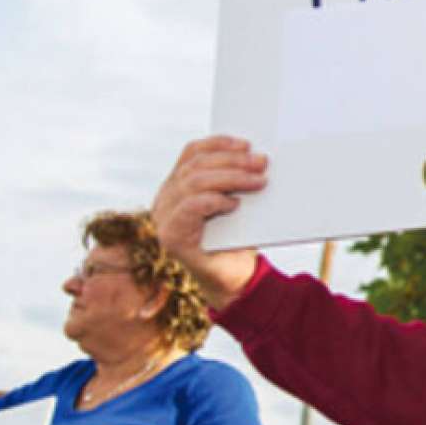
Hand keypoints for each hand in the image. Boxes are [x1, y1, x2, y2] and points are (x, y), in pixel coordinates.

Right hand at [152, 136, 266, 309]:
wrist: (234, 281)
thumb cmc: (237, 239)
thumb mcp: (236, 201)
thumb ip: (233, 180)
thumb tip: (256, 154)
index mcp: (177, 186)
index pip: (191, 154)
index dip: (218, 144)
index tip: (246, 143)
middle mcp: (164, 200)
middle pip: (194, 166)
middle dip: (232, 161)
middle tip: (261, 162)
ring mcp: (164, 218)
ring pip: (193, 182)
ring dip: (231, 178)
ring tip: (258, 181)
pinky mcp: (171, 237)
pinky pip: (191, 206)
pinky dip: (215, 200)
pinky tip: (235, 204)